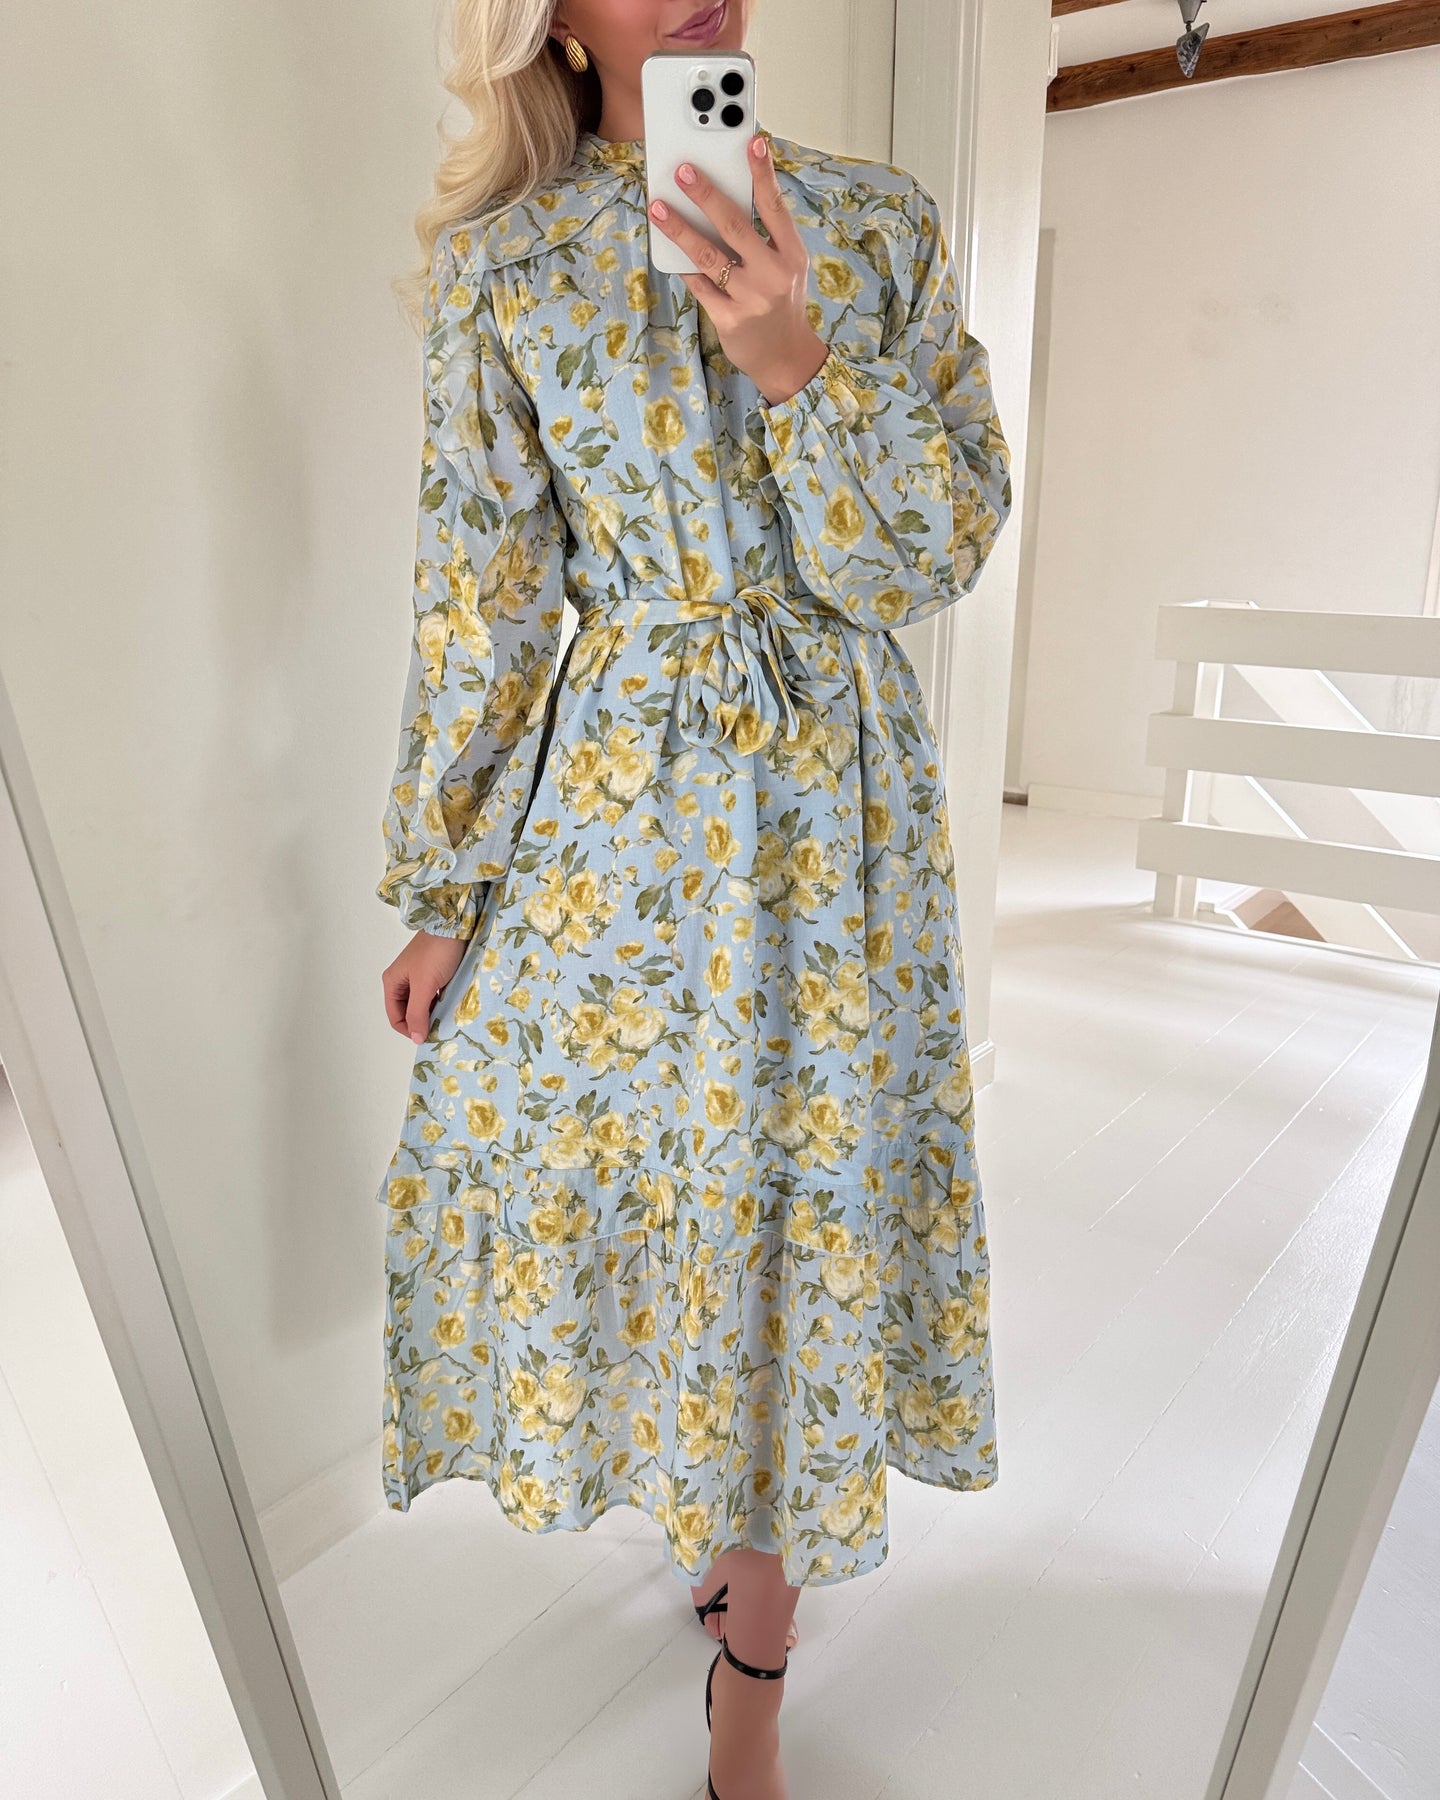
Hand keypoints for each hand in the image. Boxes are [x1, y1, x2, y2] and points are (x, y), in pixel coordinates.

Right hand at [382, 931, 467, 1044]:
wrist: (454, 926)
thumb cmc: (436, 953)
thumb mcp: (424, 986)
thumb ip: (418, 1013)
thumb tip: (416, 1038)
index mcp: (392, 982)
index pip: (395, 1017)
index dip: (409, 1030)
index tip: (427, 1036)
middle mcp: (402, 980)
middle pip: (408, 1011)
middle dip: (421, 1022)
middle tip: (439, 1028)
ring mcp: (418, 977)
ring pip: (422, 1004)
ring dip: (432, 1013)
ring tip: (446, 1017)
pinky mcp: (433, 974)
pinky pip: (433, 995)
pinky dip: (440, 1003)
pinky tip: (450, 1006)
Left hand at [648, 132, 829, 406]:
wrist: (786, 358)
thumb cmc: (781, 303)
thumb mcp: (786, 267)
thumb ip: (765, 236)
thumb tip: (723, 199)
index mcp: (790, 254)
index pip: (775, 207)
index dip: (763, 173)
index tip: (752, 142)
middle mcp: (772, 274)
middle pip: (734, 226)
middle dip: (707, 195)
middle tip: (683, 171)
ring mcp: (750, 298)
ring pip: (708, 256)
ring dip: (680, 229)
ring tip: (658, 208)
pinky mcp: (729, 319)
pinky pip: (699, 286)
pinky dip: (683, 266)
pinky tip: (668, 248)